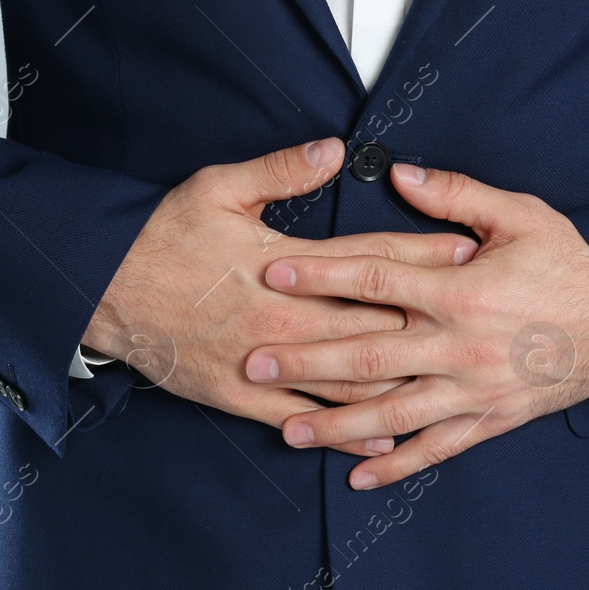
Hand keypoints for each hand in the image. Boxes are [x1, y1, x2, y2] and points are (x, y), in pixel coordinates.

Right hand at [83, 139, 477, 455]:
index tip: (469, 249)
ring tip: (454, 377)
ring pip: (352, 377)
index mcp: (286, 266)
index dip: (424, 254)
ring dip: (405, 377)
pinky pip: (308, 419)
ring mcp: (268, 362)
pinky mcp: (245, 396)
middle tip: (484, 316)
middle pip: (376, 320)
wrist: (104, 291)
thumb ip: (281, 171)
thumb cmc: (161, 236)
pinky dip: (350, 431)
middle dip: (434, 316)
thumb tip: (333, 151)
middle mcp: (286, 318)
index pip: (372, 259)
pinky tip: (388, 438)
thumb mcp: (218, 188)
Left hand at [245, 162, 588, 487]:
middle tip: (253, 361)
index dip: (320, 274)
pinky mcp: (489, 419)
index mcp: (462, 289)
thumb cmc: (575, 265)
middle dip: (304, 358)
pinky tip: (357, 475)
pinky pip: (436, 448)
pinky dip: (395, 465)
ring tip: (286, 429)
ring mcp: (473, 388)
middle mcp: (460, 344)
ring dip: (334, 422)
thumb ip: (456, 195)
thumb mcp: (522, 215)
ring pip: (391, 410)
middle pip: (367, 352)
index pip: (375, 277)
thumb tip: (401, 173)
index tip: (272, 271)